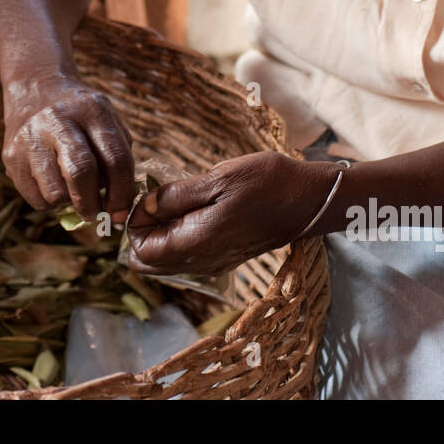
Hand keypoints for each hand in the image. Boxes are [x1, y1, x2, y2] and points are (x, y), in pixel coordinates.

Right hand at [0, 73, 133, 223]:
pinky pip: (35, 198)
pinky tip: (53, 184)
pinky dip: (49, 201)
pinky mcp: (10, 156)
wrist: (35, 92)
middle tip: (97, 214)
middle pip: (80, 173)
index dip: (122, 192)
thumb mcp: (106, 121)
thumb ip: (119, 158)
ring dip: (68, 203)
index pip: (115, 158)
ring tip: (72, 193)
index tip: (122, 211)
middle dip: (93, 204)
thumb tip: (119, 207)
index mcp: (91, 110)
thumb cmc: (81, 117)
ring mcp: (30, 137)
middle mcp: (57, 120)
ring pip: (55, 193)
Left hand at [124, 152, 339, 275]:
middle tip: (158, 198)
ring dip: (161, 233)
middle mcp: (200, 263)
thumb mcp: (215, 180)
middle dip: (143, 231)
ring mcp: (213, 263)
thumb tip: (143, 206)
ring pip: (166, 260)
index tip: (150, 194)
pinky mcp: (224, 257)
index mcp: (193, 245)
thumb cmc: (265, 184)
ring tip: (176, 199)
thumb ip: (173, 197)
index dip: (135, 222)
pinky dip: (179, 235)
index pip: (138, 250)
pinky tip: (194, 208)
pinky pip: (187, 255)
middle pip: (148, 261)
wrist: (308, 199)